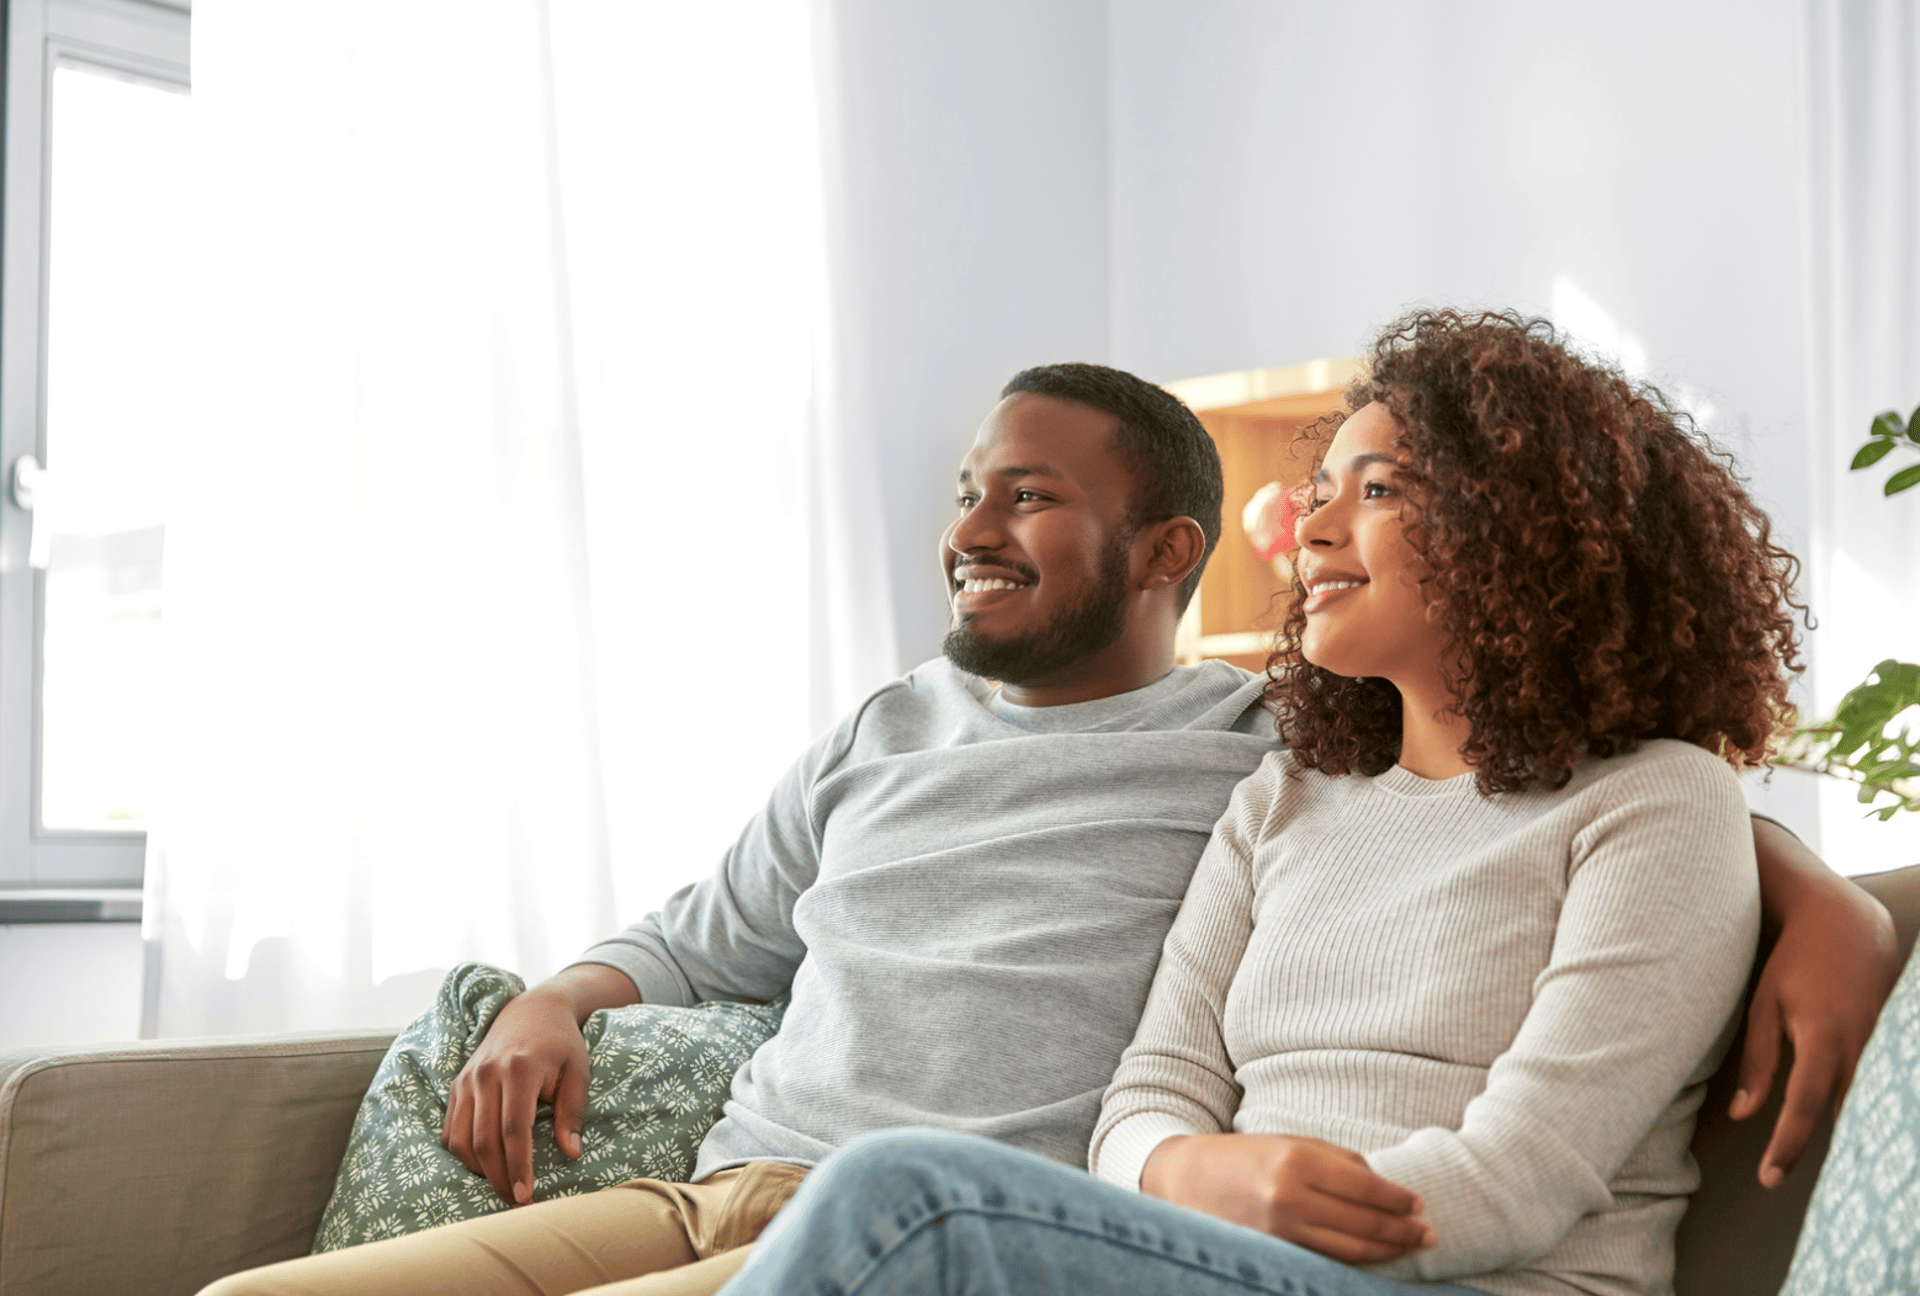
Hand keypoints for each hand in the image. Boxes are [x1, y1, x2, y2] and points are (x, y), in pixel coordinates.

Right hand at [440, 963, 637, 1204]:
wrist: (531, 1010)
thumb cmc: (561, 1043)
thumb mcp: (579, 1072)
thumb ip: (572, 1112)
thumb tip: (572, 1153)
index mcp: (519, 1069)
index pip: (514, 1130)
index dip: (518, 1167)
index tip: (527, 1197)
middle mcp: (486, 1074)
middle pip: (485, 1140)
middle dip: (499, 1178)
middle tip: (517, 1203)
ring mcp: (467, 1079)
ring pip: (462, 1139)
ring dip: (480, 1171)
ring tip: (503, 1187)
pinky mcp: (457, 1085)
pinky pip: (451, 1129)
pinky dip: (464, 1154)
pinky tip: (484, 1167)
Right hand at [1141, 1133, 1433, 1263]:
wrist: (1183, 1180)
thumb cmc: (1241, 1156)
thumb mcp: (1289, 1142)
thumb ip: (1337, 1159)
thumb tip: (1383, 1185)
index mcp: (1296, 1160)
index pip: (1365, 1186)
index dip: (1398, 1199)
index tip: (1419, 1204)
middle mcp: (1289, 1198)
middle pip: (1363, 1222)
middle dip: (1401, 1229)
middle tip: (1428, 1233)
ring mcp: (1280, 1232)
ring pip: (1351, 1249)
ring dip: (1387, 1250)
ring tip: (1411, 1246)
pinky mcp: (1274, 1253)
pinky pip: (1327, 1262)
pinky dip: (1356, 1262)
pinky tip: (1375, 1257)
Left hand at [1734, 822, 1899, 1186]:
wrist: (1848, 923)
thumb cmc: (1794, 959)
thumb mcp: (1763, 1004)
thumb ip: (1756, 1061)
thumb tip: (1743, 1114)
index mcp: (1821, 1039)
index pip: (1803, 1108)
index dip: (1786, 1147)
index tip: (1769, 1178)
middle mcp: (1859, 1047)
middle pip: (1842, 1115)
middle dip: (1825, 1153)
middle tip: (1802, 1188)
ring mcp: (1882, 1044)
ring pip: (1864, 1103)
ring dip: (1847, 1134)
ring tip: (1825, 1169)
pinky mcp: (1891, 1040)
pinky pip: (1877, 1084)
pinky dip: (1863, 1108)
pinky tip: (1854, 1132)